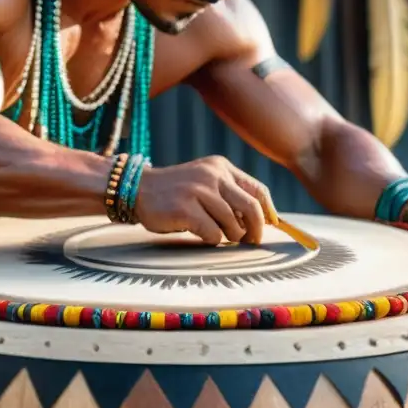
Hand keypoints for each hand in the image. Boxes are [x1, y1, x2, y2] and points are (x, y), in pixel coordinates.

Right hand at [133, 156, 279, 245]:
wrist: (137, 189)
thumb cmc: (175, 192)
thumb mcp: (204, 182)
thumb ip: (228, 194)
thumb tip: (258, 221)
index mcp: (221, 166)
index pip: (257, 189)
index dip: (268, 211)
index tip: (270, 226)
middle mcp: (213, 175)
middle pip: (251, 208)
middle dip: (256, 230)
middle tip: (252, 241)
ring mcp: (199, 191)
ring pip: (233, 224)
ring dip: (230, 236)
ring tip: (218, 235)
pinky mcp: (186, 208)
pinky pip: (213, 234)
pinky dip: (212, 240)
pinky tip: (200, 234)